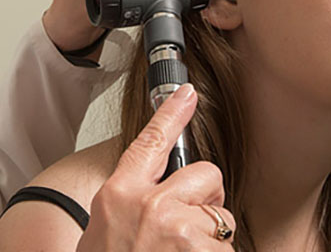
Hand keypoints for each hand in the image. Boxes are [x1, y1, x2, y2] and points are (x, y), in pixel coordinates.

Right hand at [76, 84, 236, 250]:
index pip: (151, 142)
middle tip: (188, 228)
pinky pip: (227, 248)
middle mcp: (150, 206)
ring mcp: (178, 228)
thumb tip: (150, 198)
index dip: (172, 114)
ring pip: (221, 219)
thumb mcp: (103, 228)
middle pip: (206, 175)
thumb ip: (129, 204)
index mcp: (120, 195)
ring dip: (209, 240)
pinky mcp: (201, 251)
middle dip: (206, 199)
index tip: (187, 94)